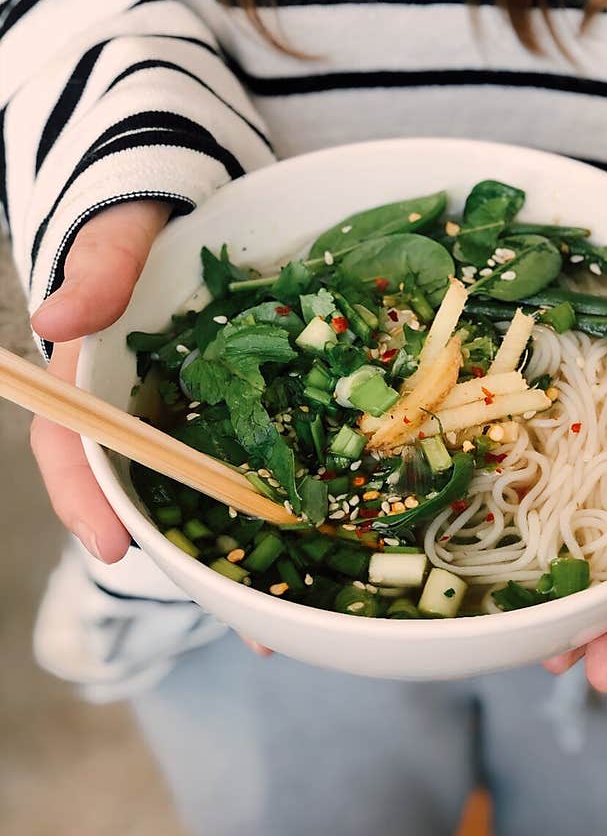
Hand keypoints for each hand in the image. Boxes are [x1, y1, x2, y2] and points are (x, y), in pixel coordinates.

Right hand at [29, 199, 274, 656]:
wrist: (179, 209)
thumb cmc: (135, 225)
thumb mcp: (113, 236)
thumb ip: (95, 271)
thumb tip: (53, 317)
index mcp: (90, 381)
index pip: (72, 450)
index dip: (86, 501)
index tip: (115, 547)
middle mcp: (137, 415)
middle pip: (148, 496)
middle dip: (188, 561)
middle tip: (243, 626)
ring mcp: (187, 419)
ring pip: (203, 495)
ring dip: (243, 555)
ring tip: (288, 619)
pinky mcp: (236, 412)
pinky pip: (252, 461)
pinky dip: (281, 503)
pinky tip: (324, 549)